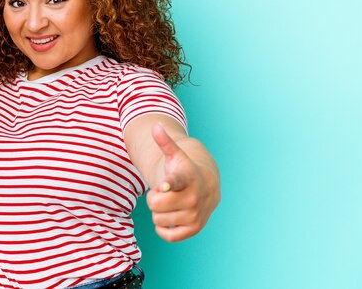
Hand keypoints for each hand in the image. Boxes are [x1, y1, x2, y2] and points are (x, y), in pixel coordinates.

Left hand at [146, 123, 218, 241]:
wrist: (207, 186)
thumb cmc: (185, 169)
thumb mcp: (176, 155)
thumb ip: (165, 141)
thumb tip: (155, 126)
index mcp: (188, 177)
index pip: (176, 181)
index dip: (168, 184)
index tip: (163, 186)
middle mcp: (194, 197)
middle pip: (154, 204)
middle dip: (154, 199)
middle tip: (163, 194)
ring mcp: (195, 215)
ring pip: (158, 219)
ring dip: (159, 213)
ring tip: (171, 203)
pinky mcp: (194, 229)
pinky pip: (167, 235)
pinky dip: (163, 228)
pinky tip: (170, 217)